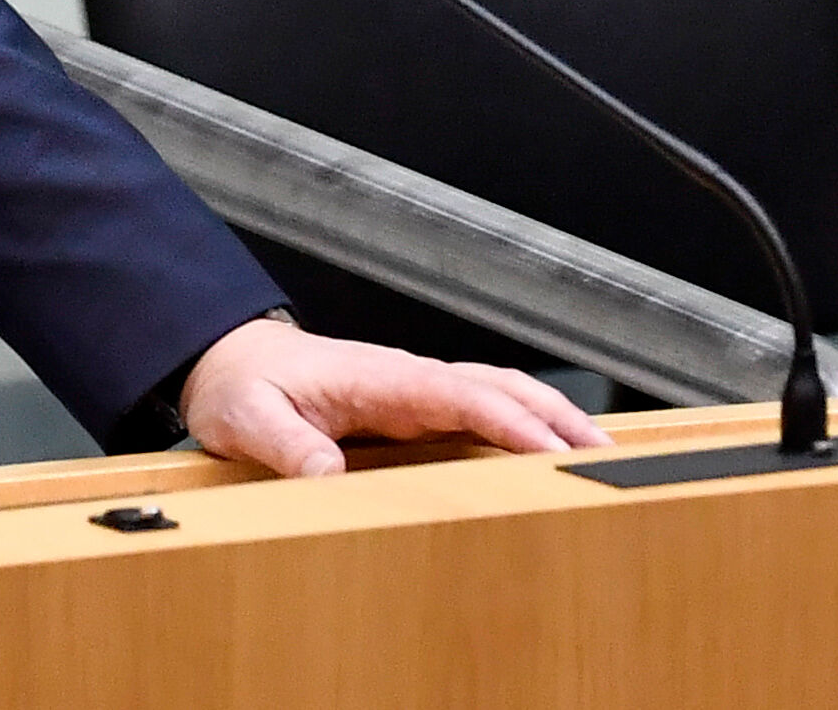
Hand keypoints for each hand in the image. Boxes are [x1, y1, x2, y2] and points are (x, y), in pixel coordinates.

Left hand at [179, 314, 612, 477]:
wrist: (231, 362)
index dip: (509, 422)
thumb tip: (327, 475)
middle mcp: (408, 378)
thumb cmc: (243, 386)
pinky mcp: (415, 406)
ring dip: (549, 418)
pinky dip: (523, 422)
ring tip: (597, 454)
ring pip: (498, 393)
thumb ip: (286, 444)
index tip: (552, 450)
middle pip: (498, 387)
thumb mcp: (249, 418)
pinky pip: (480, 409)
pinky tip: (547, 450)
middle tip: (605, 455)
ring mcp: (416, 389)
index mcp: (379, 378)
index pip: (459, 395)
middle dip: (554, 417)